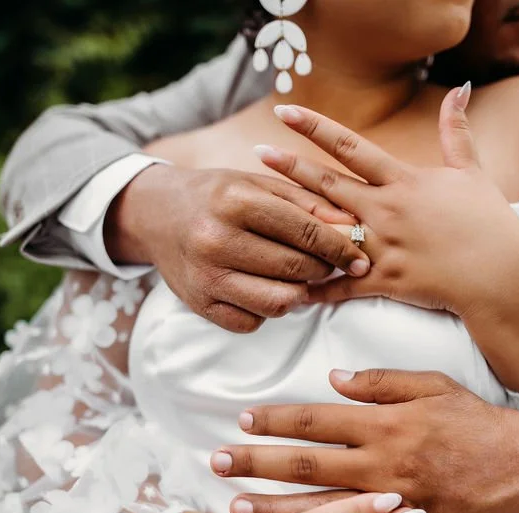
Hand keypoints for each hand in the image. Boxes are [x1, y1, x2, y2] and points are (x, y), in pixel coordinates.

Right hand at [105, 163, 368, 333]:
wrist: (157, 214)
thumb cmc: (220, 196)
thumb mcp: (260, 184)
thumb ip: (308, 202)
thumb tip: (353, 225)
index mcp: (236, 201)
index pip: (305, 231)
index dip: (340, 248)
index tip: (360, 258)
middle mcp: (216, 239)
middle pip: (295, 269)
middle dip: (323, 271)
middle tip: (331, 267)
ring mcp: (205, 276)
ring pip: (278, 302)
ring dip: (300, 294)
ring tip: (301, 279)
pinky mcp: (199, 305)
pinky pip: (252, 321)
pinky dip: (268, 310)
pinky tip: (266, 289)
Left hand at [212, 369, 518, 512]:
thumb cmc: (477, 424)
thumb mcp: (433, 386)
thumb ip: (381, 382)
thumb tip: (334, 380)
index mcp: (387, 423)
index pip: (316, 420)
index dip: (275, 419)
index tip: (244, 419)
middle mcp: (383, 464)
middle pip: (305, 464)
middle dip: (255, 463)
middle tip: (217, 461)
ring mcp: (393, 502)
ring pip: (319, 509)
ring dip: (272, 508)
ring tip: (234, 506)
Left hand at [255, 90, 518, 391]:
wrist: (504, 276)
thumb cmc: (490, 224)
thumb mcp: (473, 173)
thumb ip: (456, 132)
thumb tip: (460, 90)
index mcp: (405, 181)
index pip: (352, 147)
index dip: (316, 128)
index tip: (285, 111)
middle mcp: (389, 211)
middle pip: (329, 185)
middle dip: (291, 168)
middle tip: (258, 154)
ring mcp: (385, 247)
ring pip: (328, 234)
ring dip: (292, 225)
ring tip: (259, 217)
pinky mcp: (387, 282)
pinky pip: (343, 286)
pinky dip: (317, 288)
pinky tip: (289, 288)